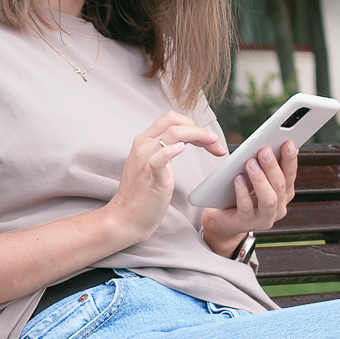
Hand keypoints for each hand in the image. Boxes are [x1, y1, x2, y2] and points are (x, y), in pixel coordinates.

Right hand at [103, 111, 225, 246]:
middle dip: (199, 128)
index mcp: (144, 141)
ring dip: (198, 135)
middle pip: (173, 120)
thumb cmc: (140, 196)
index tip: (208, 140)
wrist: (124, 219)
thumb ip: (163, 151)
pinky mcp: (151, 178)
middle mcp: (143, 146)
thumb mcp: (150, 165)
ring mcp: (145, 160)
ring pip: (173, 133)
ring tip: (213, 145)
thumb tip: (182, 143)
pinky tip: (183, 149)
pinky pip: (159, 159)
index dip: (193, 125)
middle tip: (215, 143)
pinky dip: (172, 151)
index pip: (171, 119)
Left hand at [201, 139, 299, 256]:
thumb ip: (263, 166)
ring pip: (269, 199)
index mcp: (283, 194)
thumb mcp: (254, 178)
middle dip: (273, 167)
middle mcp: (278, 208)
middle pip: (280, 186)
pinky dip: (242, 192)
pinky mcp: (246, 224)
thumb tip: (268, 146)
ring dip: (260, 179)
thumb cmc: (239, 195)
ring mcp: (264, 219)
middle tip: (264, 150)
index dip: (290, 159)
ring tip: (250, 162)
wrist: (223, 220)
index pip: (290, 175)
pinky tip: (238, 178)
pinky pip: (246, 208)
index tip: (288, 143)